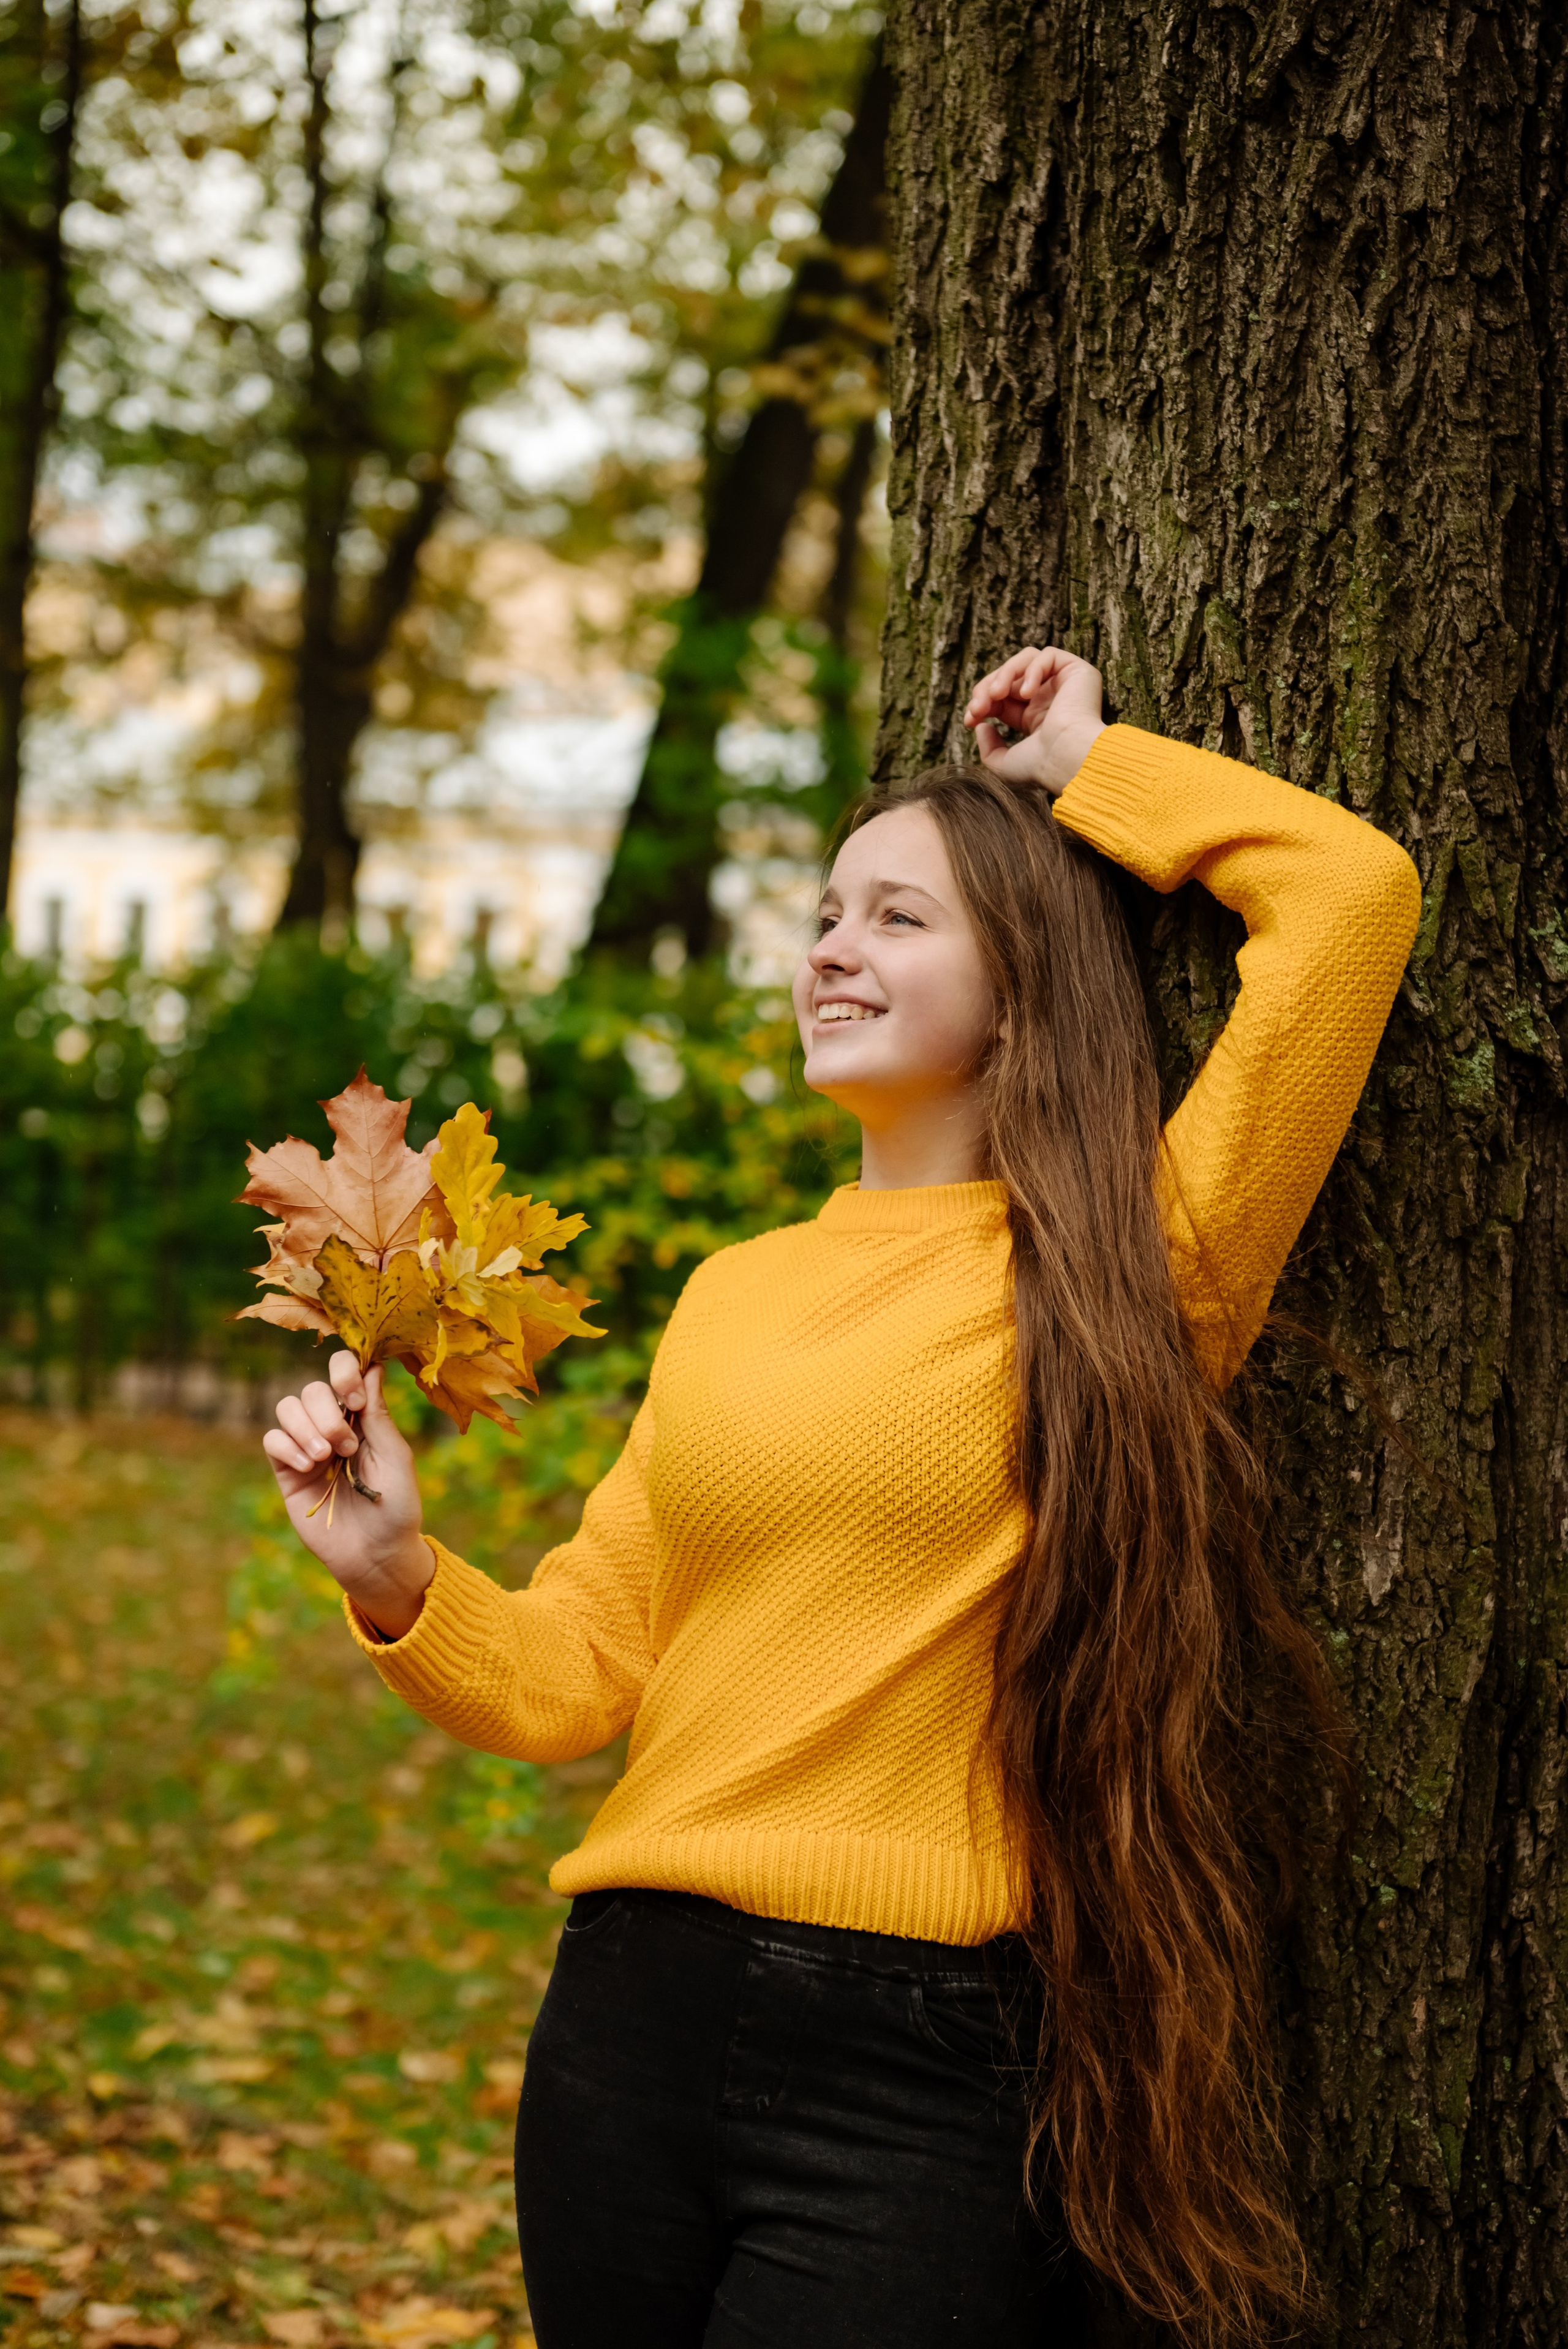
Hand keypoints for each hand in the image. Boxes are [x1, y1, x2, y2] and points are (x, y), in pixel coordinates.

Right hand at [262, 1354, 432, 1638]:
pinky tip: (309, 1466)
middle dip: (327, 1412)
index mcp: (363, 1417)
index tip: (355, 1400)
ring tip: (326, 1457)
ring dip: (306, 1427)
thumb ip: (378, 1414)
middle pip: (312, 1389)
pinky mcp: (288, 1472)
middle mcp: (332, 1426)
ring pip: (287, 1408)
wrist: (376, 1554)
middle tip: (347, 1447)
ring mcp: (308, 1447)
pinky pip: (272, 1440)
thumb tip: (374, 1365)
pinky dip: (288, 1446)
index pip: (344, 1372)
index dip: (344, 1373)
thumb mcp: (394, 1456)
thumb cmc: (394, 1506)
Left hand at [963, 645, 1104, 796]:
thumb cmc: (1042, 766)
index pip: (1002, 697)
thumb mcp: (1005, 764)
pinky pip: (1047, 655)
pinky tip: (1026, 693)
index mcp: (1035, 717)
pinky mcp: (1077, 672)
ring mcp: (1063, 684)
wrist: (1068, 759)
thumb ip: (989, 749)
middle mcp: (1049, 698)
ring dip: (1004, 674)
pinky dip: (1031, 670)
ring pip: (1025, 660)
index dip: (982, 702)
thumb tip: (981, 726)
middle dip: (986, 688)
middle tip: (978, 707)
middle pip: (1009, 676)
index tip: (970, 719)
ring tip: (996, 694)